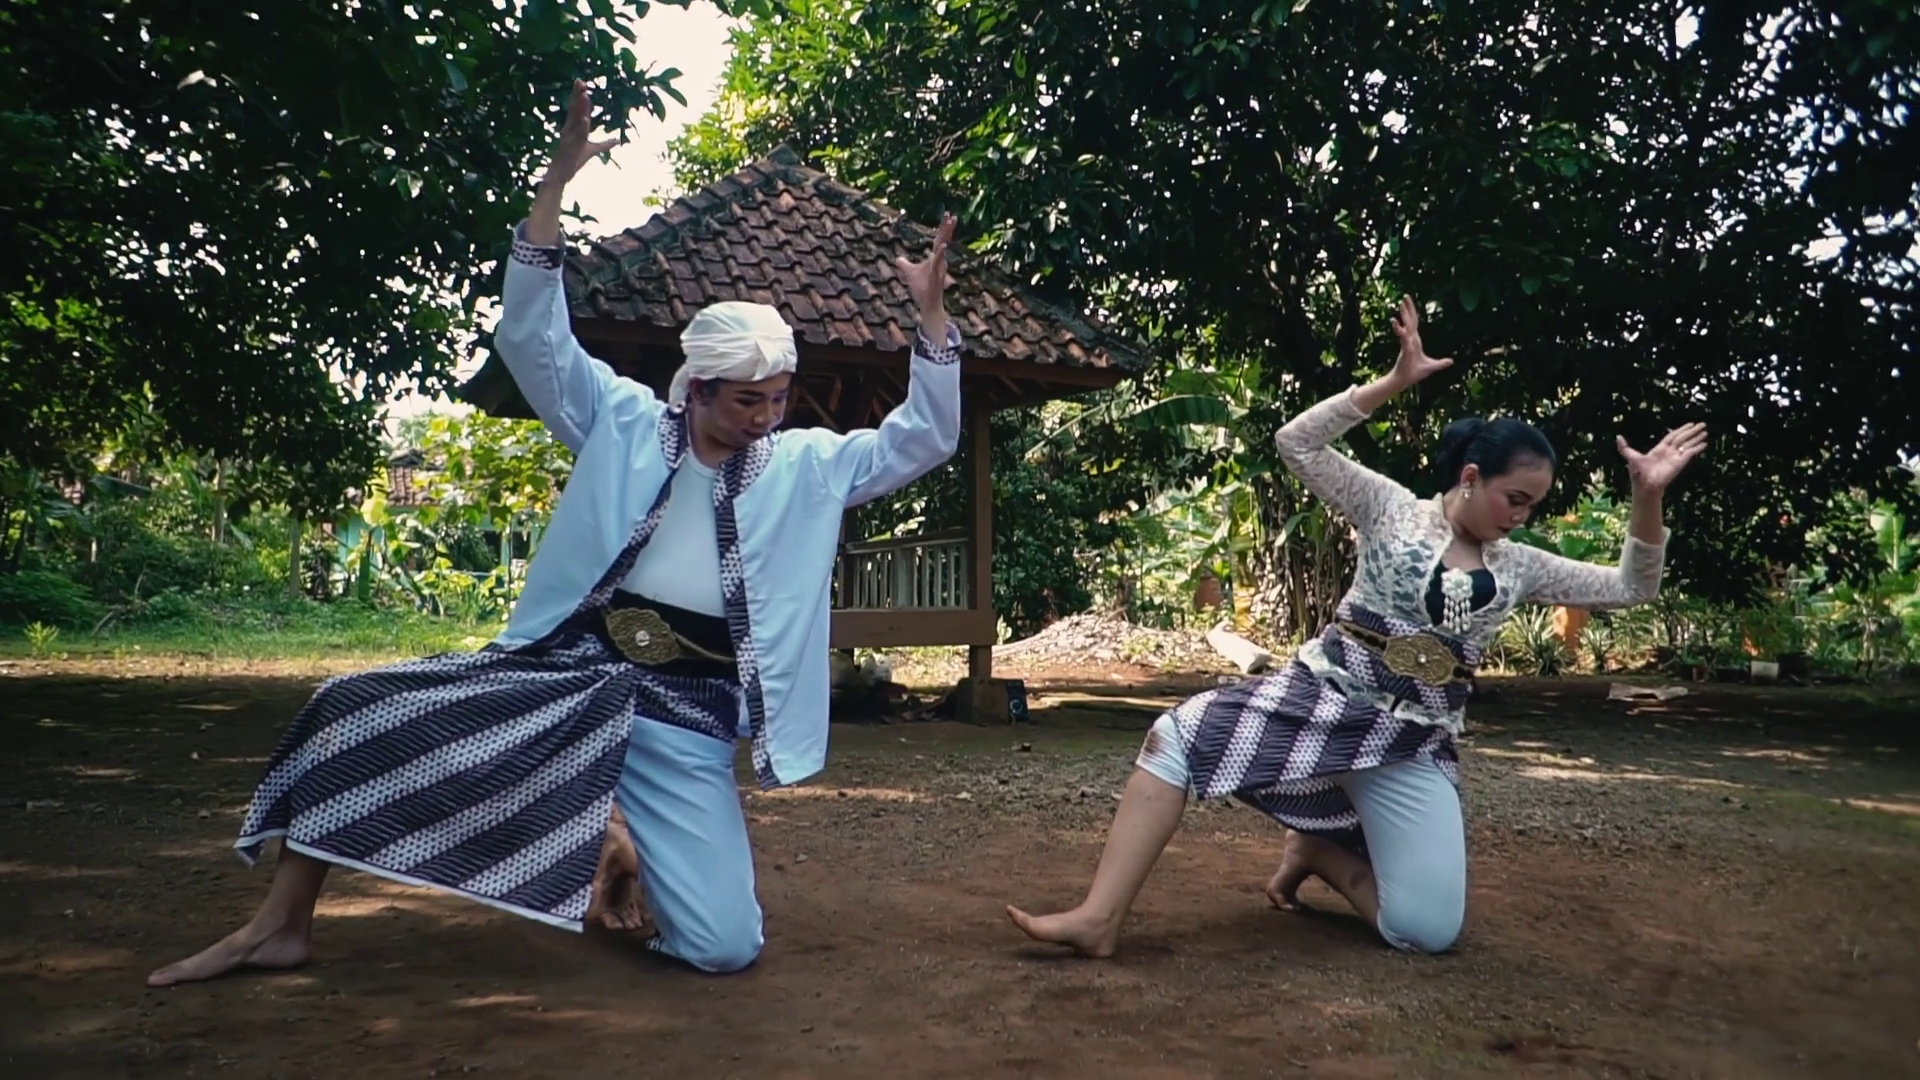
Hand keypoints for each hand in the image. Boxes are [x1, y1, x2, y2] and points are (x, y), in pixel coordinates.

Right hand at [541, 79, 620, 191]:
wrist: (562, 175)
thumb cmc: (574, 160)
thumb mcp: (593, 150)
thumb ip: (604, 144)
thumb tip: (617, 140)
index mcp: (573, 127)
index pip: (578, 109)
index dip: (580, 96)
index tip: (583, 83)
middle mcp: (569, 129)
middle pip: (574, 109)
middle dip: (577, 95)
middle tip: (580, 81)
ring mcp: (569, 137)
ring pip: (575, 119)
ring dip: (580, 107)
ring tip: (584, 94)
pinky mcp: (569, 146)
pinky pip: (577, 136)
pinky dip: (581, 128)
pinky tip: (585, 119)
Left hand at [897, 213, 954, 334]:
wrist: (927, 303)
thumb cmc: (922, 288)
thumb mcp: (910, 272)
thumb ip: (904, 264)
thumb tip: (897, 259)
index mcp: (934, 257)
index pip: (939, 238)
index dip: (942, 227)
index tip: (946, 215)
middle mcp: (939, 260)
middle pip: (944, 240)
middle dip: (947, 227)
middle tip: (951, 215)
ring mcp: (939, 267)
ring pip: (943, 248)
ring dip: (946, 236)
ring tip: (950, 224)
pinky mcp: (937, 275)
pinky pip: (938, 262)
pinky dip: (940, 254)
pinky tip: (943, 246)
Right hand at [1389, 295, 1452, 385]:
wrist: (1405, 381)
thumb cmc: (1415, 372)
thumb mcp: (1431, 366)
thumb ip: (1441, 363)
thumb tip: (1451, 361)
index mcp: (1415, 340)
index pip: (1414, 323)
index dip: (1412, 312)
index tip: (1408, 302)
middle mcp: (1411, 339)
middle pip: (1410, 320)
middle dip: (1408, 308)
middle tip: (1405, 296)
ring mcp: (1408, 343)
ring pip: (1407, 325)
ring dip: (1404, 315)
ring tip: (1401, 305)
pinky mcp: (1405, 348)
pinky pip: (1404, 337)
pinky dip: (1400, 330)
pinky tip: (1395, 322)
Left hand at [1618, 423, 1707, 492]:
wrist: (1645, 485)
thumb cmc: (1638, 473)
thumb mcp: (1631, 456)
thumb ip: (1624, 447)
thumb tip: (1617, 437)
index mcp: (1660, 448)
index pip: (1672, 436)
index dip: (1681, 429)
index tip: (1690, 424)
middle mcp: (1670, 451)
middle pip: (1683, 438)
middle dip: (1692, 431)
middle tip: (1702, 424)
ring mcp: (1676, 457)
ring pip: (1688, 444)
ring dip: (1697, 438)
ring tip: (1706, 432)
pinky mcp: (1680, 463)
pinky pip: (1690, 453)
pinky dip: (1697, 448)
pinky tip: (1704, 444)